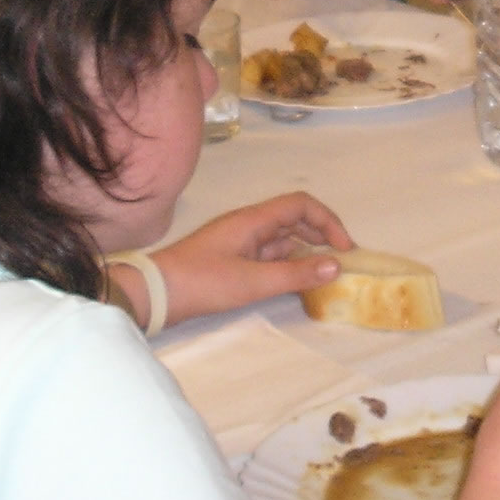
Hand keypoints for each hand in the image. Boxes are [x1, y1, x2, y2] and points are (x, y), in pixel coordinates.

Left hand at [147, 193, 355, 325]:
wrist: (155, 294)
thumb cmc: (203, 282)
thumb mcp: (253, 282)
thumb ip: (296, 274)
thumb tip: (336, 265)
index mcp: (253, 220)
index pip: (301, 205)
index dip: (327, 221)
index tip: (344, 248)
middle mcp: (248, 225)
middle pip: (293, 220)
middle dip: (321, 236)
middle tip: (341, 262)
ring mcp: (239, 243)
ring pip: (281, 240)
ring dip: (305, 252)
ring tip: (324, 274)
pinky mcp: (231, 260)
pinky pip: (268, 256)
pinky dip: (286, 265)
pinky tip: (295, 282)